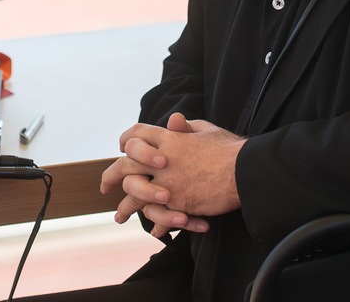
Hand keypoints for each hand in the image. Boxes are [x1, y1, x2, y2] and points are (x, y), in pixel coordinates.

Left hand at [100, 112, 244, 236]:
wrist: (245, 171)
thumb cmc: (229, 149)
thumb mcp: (207, 130)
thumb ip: (187, 127)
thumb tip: (174, 121)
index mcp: (169, 138)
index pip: (137, 134)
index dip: (126, 139)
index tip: (120, 148)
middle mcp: (162, 159)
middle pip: (125, 164)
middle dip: (111, 175)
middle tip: (104, 186)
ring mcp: (168, 182)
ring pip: (134, 193)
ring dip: (125, 206)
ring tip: (119, 216)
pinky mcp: (178, 202)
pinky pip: (157, 213)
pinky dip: (154, 223)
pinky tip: (153, 229)